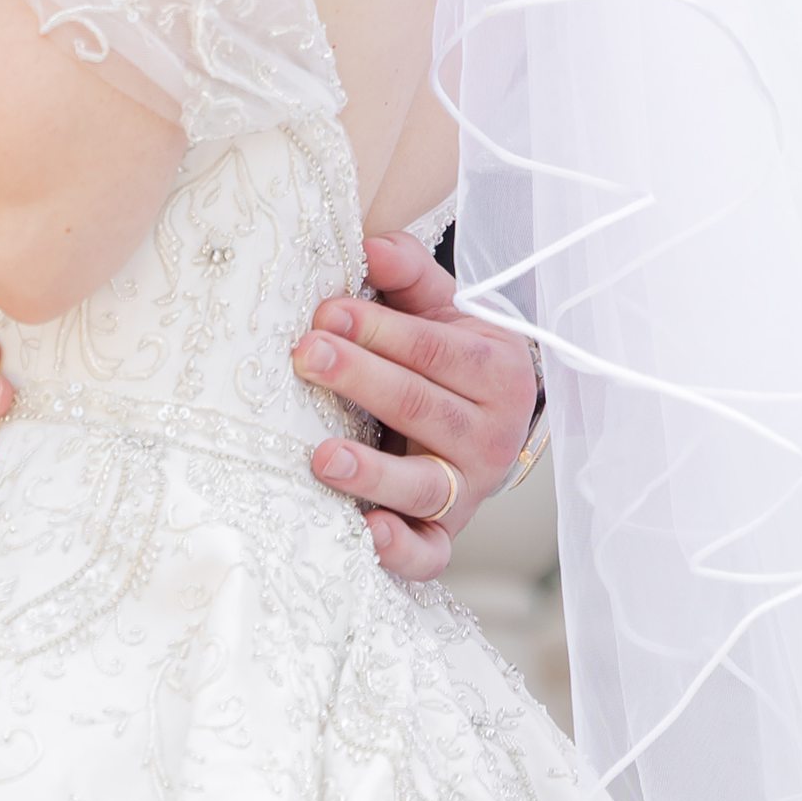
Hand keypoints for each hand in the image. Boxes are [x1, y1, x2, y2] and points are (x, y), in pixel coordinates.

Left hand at [295, 230, 541, 581]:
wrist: (482, 421)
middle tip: (306, 354)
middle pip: (423, 408)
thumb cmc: (447, 354)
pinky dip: (400, 549)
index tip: (327, 312)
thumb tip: (370, 247)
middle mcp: (491, 435)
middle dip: (361, 379)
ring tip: (321, 455)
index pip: (437, 351)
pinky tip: (364, 532)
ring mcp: (467, 490)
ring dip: (372, 471)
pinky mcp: (445, 534)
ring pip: (422, 484)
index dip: (382, 331)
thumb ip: (408, 272)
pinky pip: (429, 553)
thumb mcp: (439, 307)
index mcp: (496, 370)